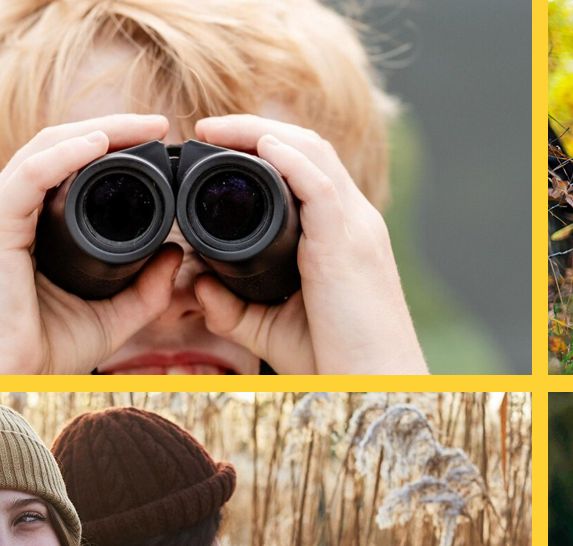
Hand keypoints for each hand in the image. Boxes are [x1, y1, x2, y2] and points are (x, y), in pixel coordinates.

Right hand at [0, 114, 181, 373]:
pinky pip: (31, 174)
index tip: (157, 144)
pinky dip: (68, 154)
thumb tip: (178, 255)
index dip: (109, 146)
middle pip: (57, 146)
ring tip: (144, 127)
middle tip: (160, 125)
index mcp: (23, 223)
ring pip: (47, 148)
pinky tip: (101, 144)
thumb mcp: (112, 315)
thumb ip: (146, 289)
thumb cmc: (43, 352)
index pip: (64, 165)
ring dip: (99, 131)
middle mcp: (3, 209)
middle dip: (111, 129)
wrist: (4, 382)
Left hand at [191, 115, 428, 373]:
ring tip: (218, 130)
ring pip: (313, 153)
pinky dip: (289, 159)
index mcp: (343, 235)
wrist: (375, 388)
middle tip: (208, 130)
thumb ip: (233, 308)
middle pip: (310, 148)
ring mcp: (356, 228)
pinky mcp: (347, 245)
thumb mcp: (272, 330)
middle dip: (257, 130)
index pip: (310, 168)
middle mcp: (355, 221)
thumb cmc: (336, 362)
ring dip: (262, 133)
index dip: (267, 148)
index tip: (217, 148)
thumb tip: (197, 285)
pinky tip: (259, 146)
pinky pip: (319, 185)